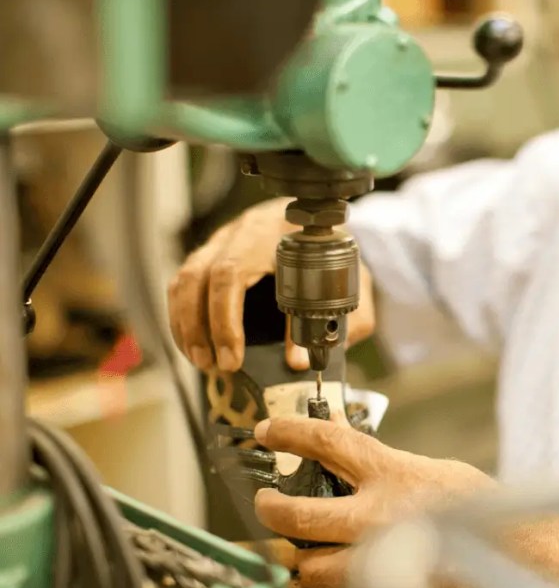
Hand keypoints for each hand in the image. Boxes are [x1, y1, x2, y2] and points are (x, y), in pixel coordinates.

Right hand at [167, 199, 375, 371]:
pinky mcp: (211, 252)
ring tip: (201, 361)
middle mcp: (241, 232)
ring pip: (185, 279)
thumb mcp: (347, 284)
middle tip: (214, 365)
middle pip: (200, 276)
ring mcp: (221, 239)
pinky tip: (192, 345)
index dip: (226, 319)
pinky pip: (181, 283)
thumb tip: (300, 362)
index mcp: (273, 235)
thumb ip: (340, 321)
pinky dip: (181, 316)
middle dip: (201, 327)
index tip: (233, 357)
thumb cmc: (332, 254)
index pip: (233, 273)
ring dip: (186, 324)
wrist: (323, 222)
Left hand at [252, 415, 494, 587]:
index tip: (267, 431)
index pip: (327, 443)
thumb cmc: (478, 509)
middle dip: (270, 508)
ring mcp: (379, 560)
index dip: (289, 434)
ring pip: (308, 565)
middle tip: (264, 502)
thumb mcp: (432, 469)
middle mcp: (378, 516)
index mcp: (392, 475)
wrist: (515, 553)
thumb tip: (341, 447)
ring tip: (294, 550)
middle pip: (298, 515)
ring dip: (296, 558)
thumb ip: (384, 463)